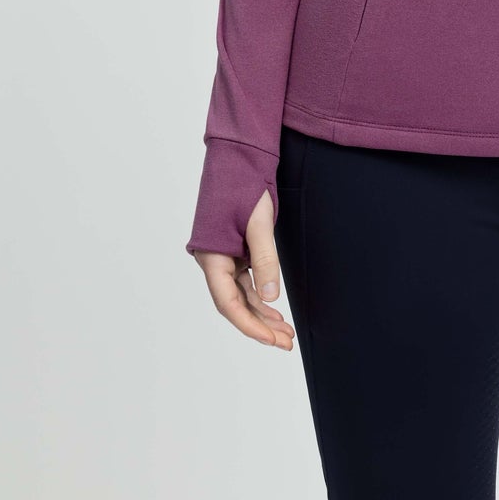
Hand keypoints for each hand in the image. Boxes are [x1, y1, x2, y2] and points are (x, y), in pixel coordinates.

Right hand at [191, 188, 295, 349]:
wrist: (239, 157)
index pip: (228, 302)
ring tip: (285, 331)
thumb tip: (271, 297)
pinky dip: (259, 296)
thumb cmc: (244, 185)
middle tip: (286, 342)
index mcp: (212, 257)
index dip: (250, 325)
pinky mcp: (232, 250)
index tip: (271, 340)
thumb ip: (265, 260)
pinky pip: (244, 281)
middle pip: (235, 304)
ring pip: (240, 295)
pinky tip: (274, 309)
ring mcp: (222, 256)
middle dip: (259, 325)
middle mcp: (213, 261)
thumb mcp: (258, 223)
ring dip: (261, 313)